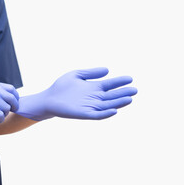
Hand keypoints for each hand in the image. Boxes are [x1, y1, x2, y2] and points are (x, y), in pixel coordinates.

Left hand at [15, 67, 136, 120]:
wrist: (48, 99)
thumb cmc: (61, 87)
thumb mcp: (77, 75)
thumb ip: (91, 73)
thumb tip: (107, 70)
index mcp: (94, 88)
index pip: (110, 85)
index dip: (120, 82)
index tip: (130, 79)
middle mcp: (94, 97)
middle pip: (112, 96)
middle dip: (123, 93)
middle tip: (135, 90)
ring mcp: (90, 106)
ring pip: (108, 105)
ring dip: (118, 103)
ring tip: (129, 99)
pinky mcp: (84, 114)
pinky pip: (97, 115)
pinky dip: (106, 114)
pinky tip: (114, 110)